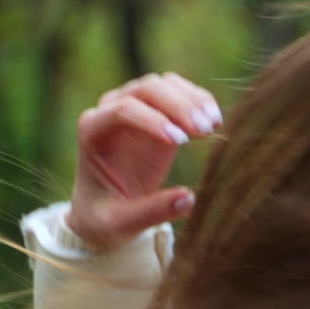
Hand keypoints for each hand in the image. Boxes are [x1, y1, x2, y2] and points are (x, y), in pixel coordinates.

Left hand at [65, 73, 222, 249]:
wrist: (104, 211)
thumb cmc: (106, 218)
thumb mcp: (122, 223)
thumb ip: (152, 212)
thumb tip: (189, 199)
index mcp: (93, 132)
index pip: (122, 110)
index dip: (153, 120)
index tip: (181, 142)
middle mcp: (110, 111)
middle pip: (146, 89)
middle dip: (177, 105)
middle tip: (205, 129)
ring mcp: (135, 108)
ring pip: (165, 85)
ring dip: (192, 100)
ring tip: (214, 124)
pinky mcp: (158, 114)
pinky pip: (179, 95)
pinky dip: (199, 102)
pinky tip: (216, 121)